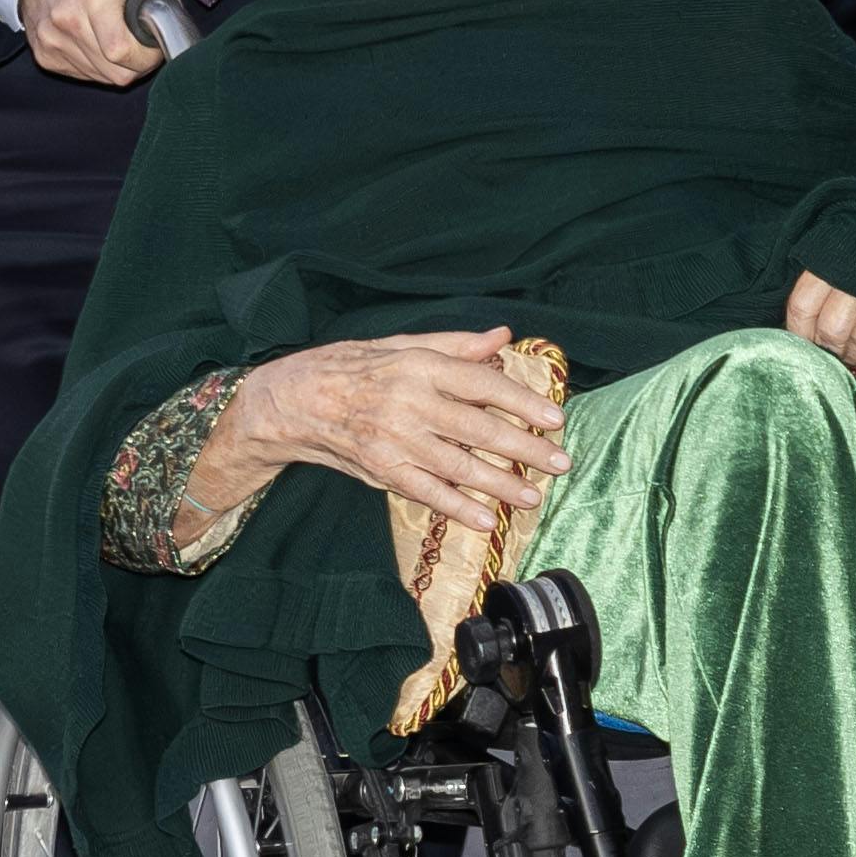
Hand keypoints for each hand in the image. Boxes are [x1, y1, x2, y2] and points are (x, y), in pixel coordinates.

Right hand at [20, 0, 178, 86]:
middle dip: (135, 63)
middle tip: (137, 41)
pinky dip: (94, 64)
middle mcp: (67, 18)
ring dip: (115, 64)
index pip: (123, 52)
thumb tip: (176, 35)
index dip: (146, 56)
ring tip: (113, 35)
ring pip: (100, 77)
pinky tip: (94, 39)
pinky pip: (82, 74)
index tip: (151, 45)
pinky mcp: (44, 52)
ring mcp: (51, 38)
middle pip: (115, 72)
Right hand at [227, 325, 569, 536]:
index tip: (554, 418)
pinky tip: (484, 518)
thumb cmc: (356, 366)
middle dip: (524, 449)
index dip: (522, 402)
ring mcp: (395, 440)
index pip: (483, 385)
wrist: (295, 399)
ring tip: (533, 495)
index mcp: (420, 366)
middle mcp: (410, 403)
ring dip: (499, 484)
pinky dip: (456, 507)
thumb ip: (456, 345)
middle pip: (478, 429)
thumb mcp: (404, 345)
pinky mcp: (381, 469)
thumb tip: (503, 338)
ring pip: (457, 465)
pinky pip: (426, 492)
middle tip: (560, 462)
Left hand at [784, 269, 855, 375]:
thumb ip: (816, 275)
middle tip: (829, 354)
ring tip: (849, 361)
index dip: (799, 332)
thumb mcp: (835, 241)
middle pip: (833, 330)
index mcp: (831, 259)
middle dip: (829, 349)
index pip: (803, 307)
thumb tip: (799, 321)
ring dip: (853, 358)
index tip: (802, 343)